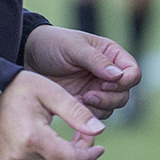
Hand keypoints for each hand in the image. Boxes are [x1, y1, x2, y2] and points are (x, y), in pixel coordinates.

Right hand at [0, 70, 107, 159]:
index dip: (89, 156)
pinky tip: (57, 141)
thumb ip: (76, 112)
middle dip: (80, 151)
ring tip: (74, 133)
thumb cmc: (20, 88)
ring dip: (67, 154)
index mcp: (32, 139)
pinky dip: (52, 158)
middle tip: (86, 131)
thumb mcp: (51, 92)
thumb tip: (100, 130)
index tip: (100, 147)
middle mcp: (20, 157)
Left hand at [24, 24, 141, 118]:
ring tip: (78, 99)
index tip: (104, 82)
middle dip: (110, 98)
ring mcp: (96, 89)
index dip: (125, 81)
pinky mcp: (83, 102)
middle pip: (125, 94)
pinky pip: (96, 115)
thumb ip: (96, 61)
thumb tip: (118, 76)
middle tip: (88, 96)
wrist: (27, 57)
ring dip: (99, 108)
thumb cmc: (51, 44)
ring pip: (113, 107)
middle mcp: (108, 74)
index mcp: (111, 55)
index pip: (132, 72)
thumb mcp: (73, 47)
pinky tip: (72, 104)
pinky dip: (87, 114)